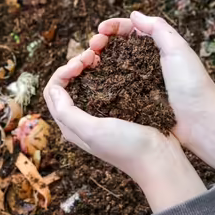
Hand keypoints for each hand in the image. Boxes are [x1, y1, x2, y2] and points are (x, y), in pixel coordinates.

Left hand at [43, 49, 205, 212]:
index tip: (81, 62)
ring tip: (100, 55)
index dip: (62, 72)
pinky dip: (102, 72)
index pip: (53, 91)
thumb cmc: (127, 147)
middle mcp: (81, 120)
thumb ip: (68, 113)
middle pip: (66, 85)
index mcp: (70, 126)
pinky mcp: (116, 109)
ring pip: (83, 83)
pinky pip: (102, 86)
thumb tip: (54, 89)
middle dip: (73, 66)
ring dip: (87, 67)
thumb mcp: (93, 131)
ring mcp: (99, 114)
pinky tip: (112, 64)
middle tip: (91, 55)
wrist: (160, 159)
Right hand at [91, 12, 214, 183]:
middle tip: (91, 47)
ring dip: (97, 61)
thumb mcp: (177, 49)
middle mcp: (146, 63)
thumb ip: (158, 28)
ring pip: (112, 66)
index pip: (130, 30)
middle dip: (101, 42)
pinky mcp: (134, 101)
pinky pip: (114, 88)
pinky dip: (101, 81)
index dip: (113, 27)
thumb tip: (134, 15)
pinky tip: (92, 81)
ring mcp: (139, 83)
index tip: (100, 30)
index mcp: (158, 47)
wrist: (200, 122)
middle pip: (117, 47)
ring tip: (87, 62)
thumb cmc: (192, 85)